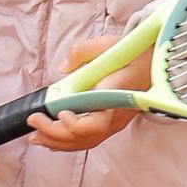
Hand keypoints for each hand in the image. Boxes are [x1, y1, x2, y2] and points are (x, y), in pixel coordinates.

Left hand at [26, 42, 152, 151]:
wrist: (153, 64)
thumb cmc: (132, 54)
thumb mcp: (109, 44)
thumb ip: (83, 52)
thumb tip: (63, 68)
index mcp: (117, 98)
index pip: (96, 122)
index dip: (75, 124)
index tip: (59, 112)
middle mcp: (116, 117)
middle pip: (85, 136)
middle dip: (55, 133)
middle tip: (33, 121)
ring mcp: (114, 124)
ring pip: (85, 142)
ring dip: (58, 141)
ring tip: (35, 136)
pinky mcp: (110, 125)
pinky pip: (88, 140)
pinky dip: (68, 143)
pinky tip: (52, 141)